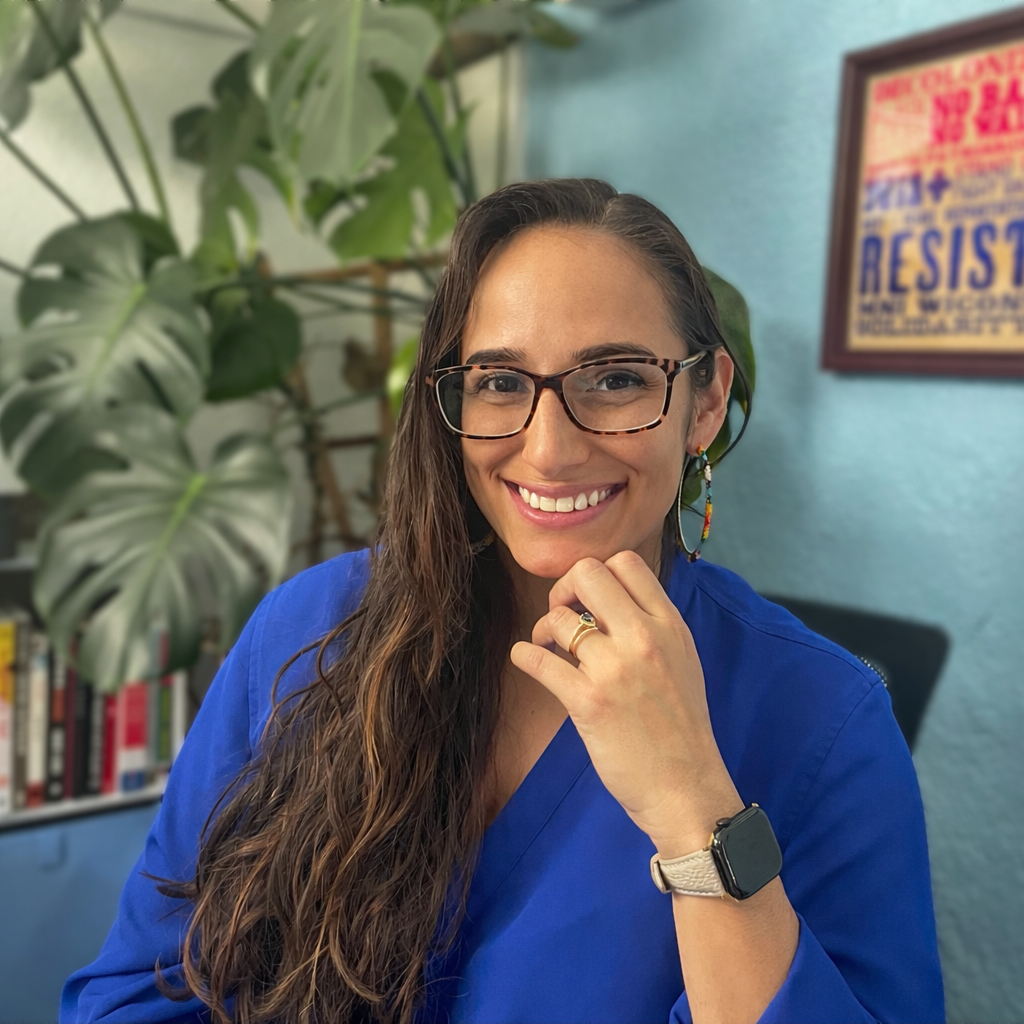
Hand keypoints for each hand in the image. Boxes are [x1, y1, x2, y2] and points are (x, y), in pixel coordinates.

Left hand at [510, 551, 742, 856]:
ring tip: (548, 648)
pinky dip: (524, 655)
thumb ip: (651, 626)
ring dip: (543, 629)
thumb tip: (604, 604)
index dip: (596, 572)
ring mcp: (615, 668)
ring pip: (559, 619)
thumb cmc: (681, 727)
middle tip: (561, 614)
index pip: (626, 562)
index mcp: (669, 625)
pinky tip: (527, 659)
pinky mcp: (589, 701)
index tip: (586, 599)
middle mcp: (644, 637)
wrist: (687, 787)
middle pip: (588, 573)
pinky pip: (539, 661)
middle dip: (564, 588)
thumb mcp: (682, 660)